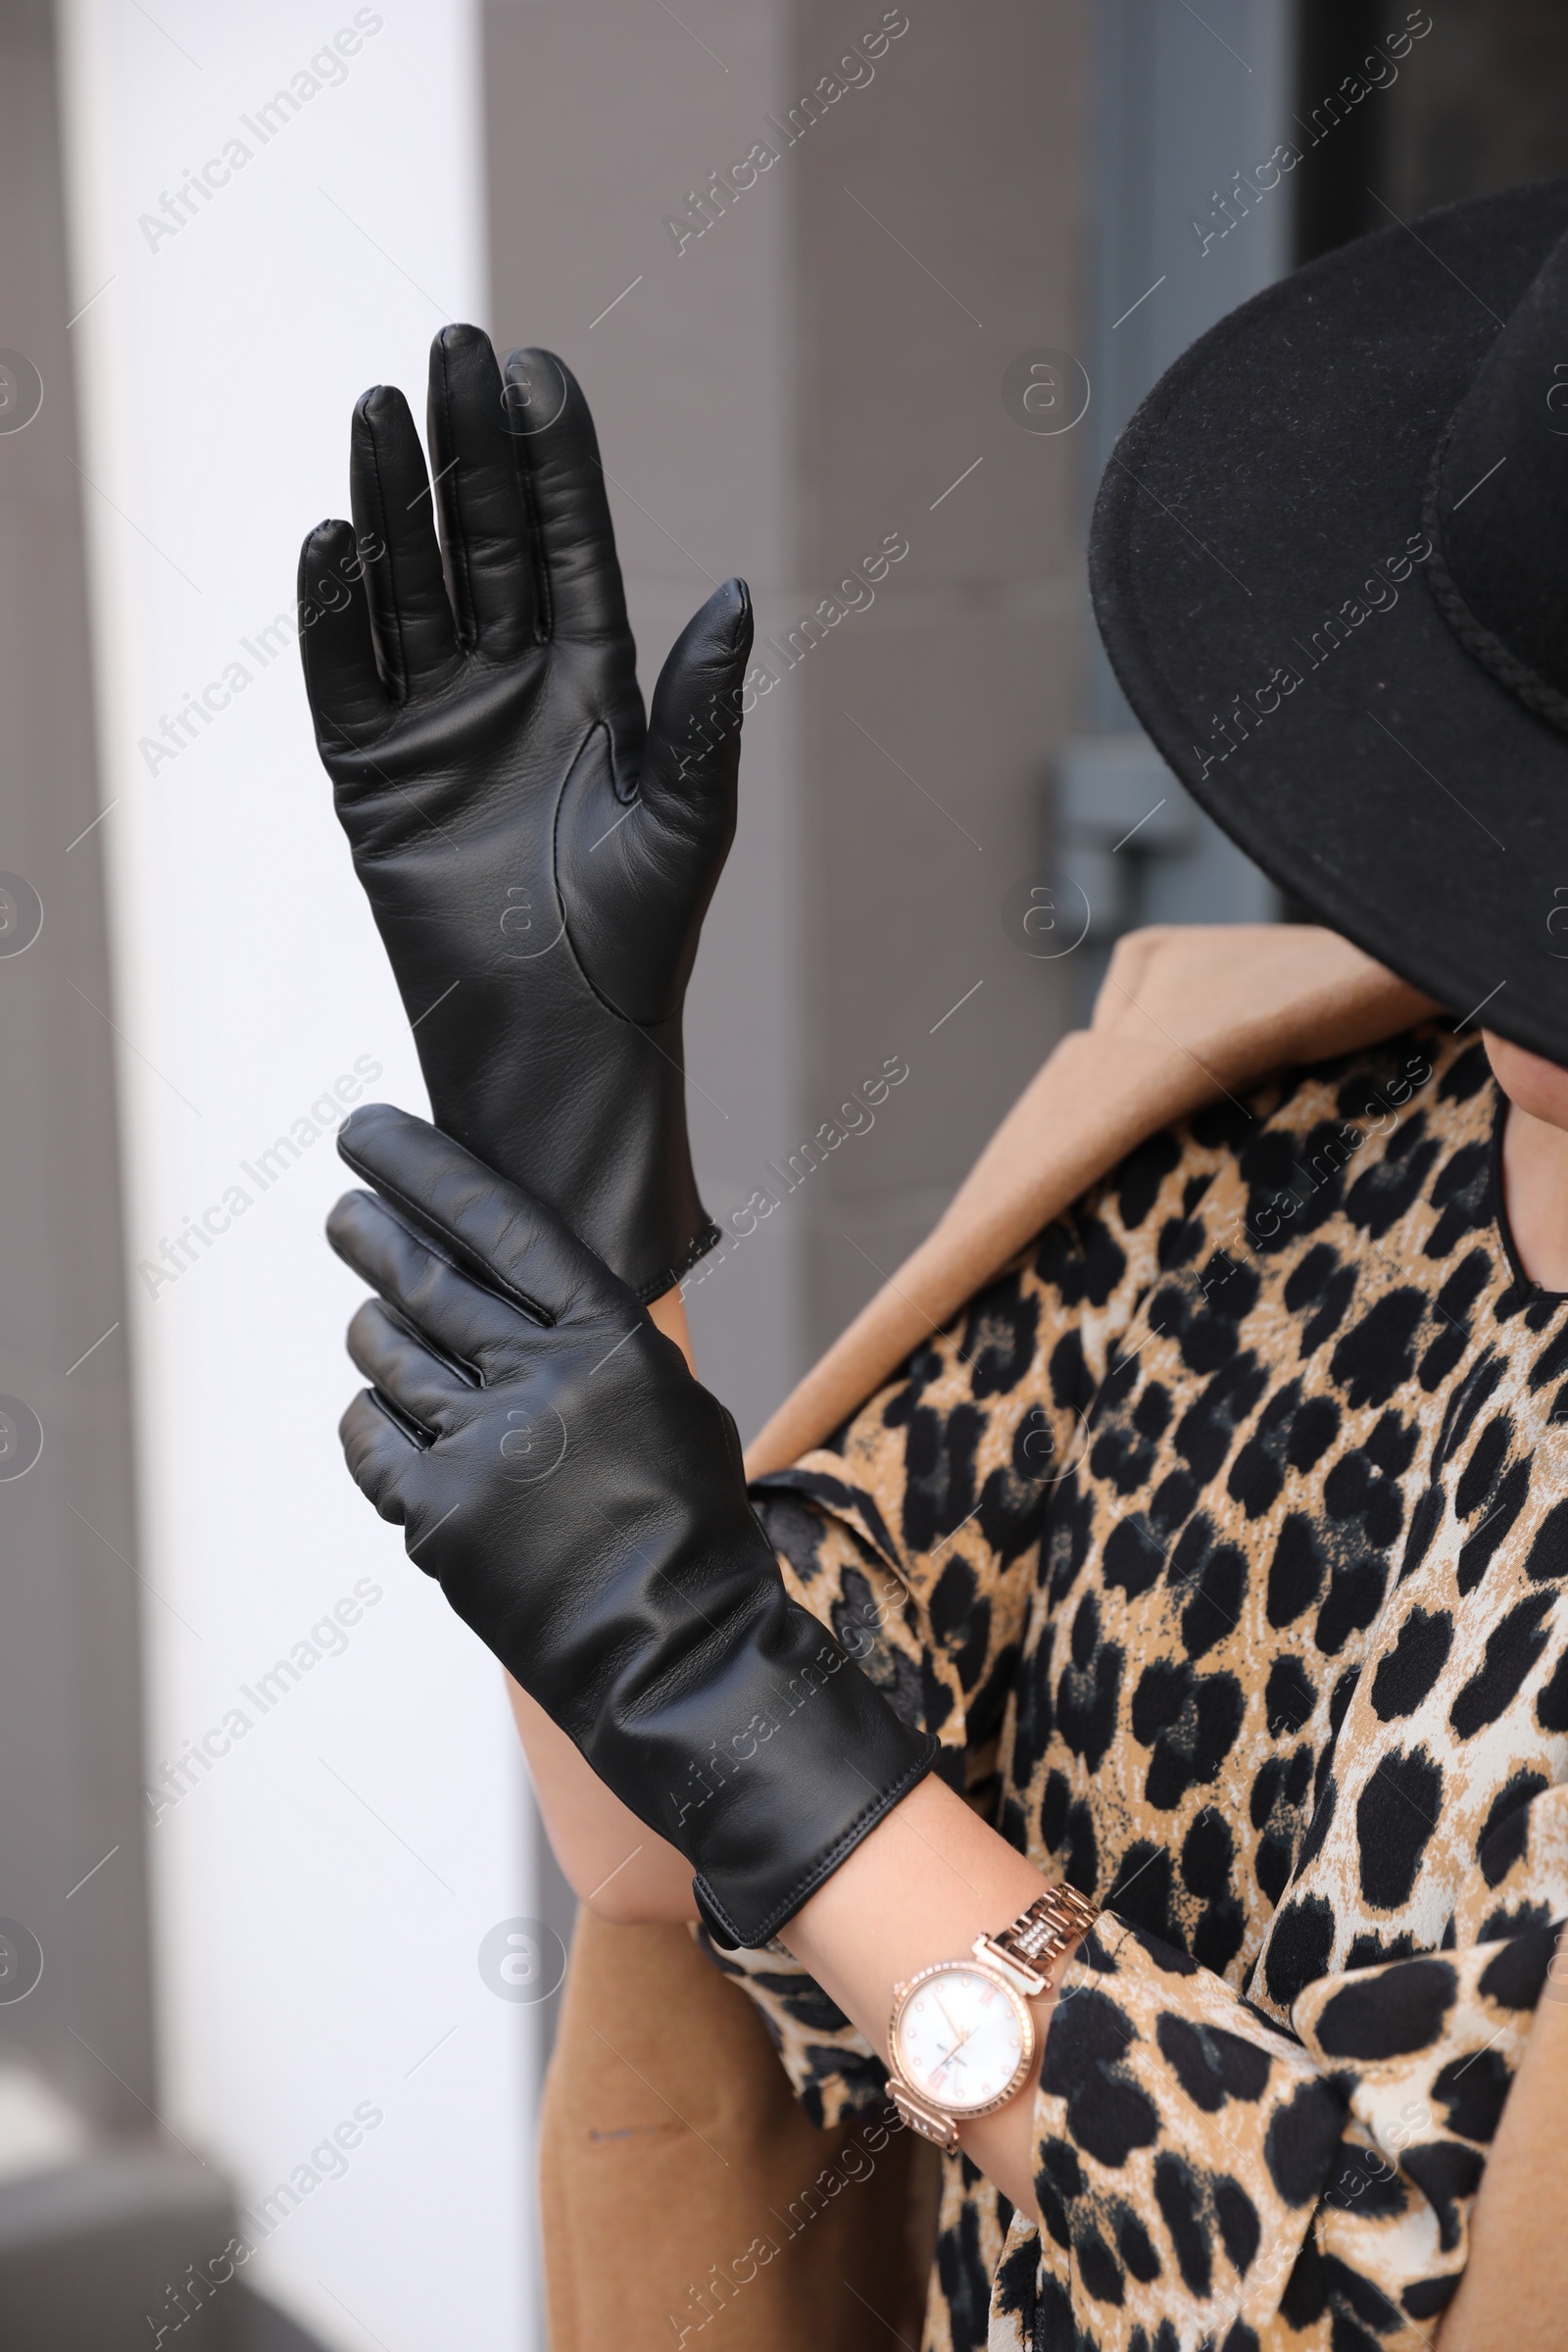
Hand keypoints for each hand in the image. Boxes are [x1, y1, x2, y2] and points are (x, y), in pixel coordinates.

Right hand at [298, 326, 752, 1301]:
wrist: (559, 1038)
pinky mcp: (372, 775)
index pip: (566, 545)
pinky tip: (331, 537)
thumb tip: (736, 593)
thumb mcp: (688, 813)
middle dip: (467, 450)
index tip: (537, 370)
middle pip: (480, 541)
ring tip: (379, 413)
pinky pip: (345, 676)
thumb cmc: (641, 935)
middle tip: (451, 352)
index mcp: (593, 682)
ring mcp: (437, 724)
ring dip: (392, 504)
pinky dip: (332, 612)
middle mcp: (511, 685)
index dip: (552, 460)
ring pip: (406, 588)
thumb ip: (702, 707)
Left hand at [326, 1102, 934, 1945]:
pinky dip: (368, 1416)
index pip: (496, 1220)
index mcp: (607, 1338)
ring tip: (375, 1313)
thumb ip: (591, 1334)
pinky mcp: (439, 1516)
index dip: (424, 1168)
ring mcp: (482, 1450)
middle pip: (423, 1275)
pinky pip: (370, 1438)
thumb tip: (511, 1274)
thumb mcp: (667, 1397)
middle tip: (346, 1210)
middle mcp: (540, 1381)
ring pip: (388, 1353)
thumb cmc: (686, 1522)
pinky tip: (377, 1406)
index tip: (373, 1136)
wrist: (678, 1651)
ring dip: (373, 1326)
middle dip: (370, 1230)